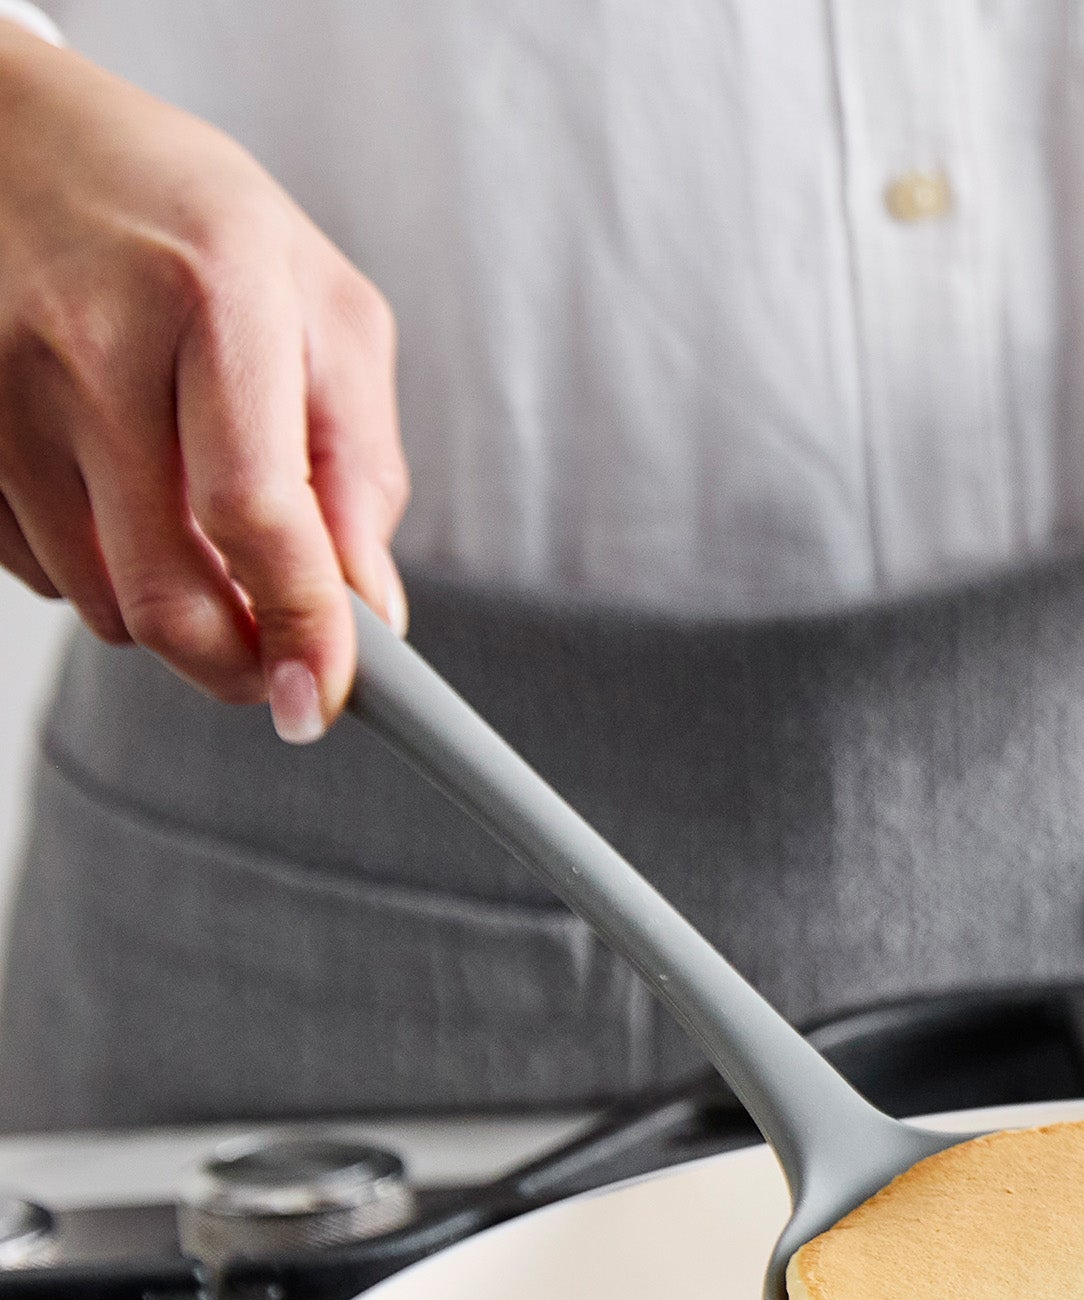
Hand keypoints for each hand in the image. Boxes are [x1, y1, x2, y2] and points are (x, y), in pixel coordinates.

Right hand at [0, 23, 406, 739]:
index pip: (255, 515)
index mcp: (211, 298)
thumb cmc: (188, 220)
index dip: (301, 631)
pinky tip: (115, 490)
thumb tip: (369, 609)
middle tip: (284, 662)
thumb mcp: (325, 310)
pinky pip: (37, 570)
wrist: (10, 133)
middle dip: (241, 664)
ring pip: (101, 602)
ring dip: (171, 611)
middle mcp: (87, 346)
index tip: (325, 702)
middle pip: (166, 595)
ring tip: (199, 528)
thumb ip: (362, 466)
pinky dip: (98, 570)